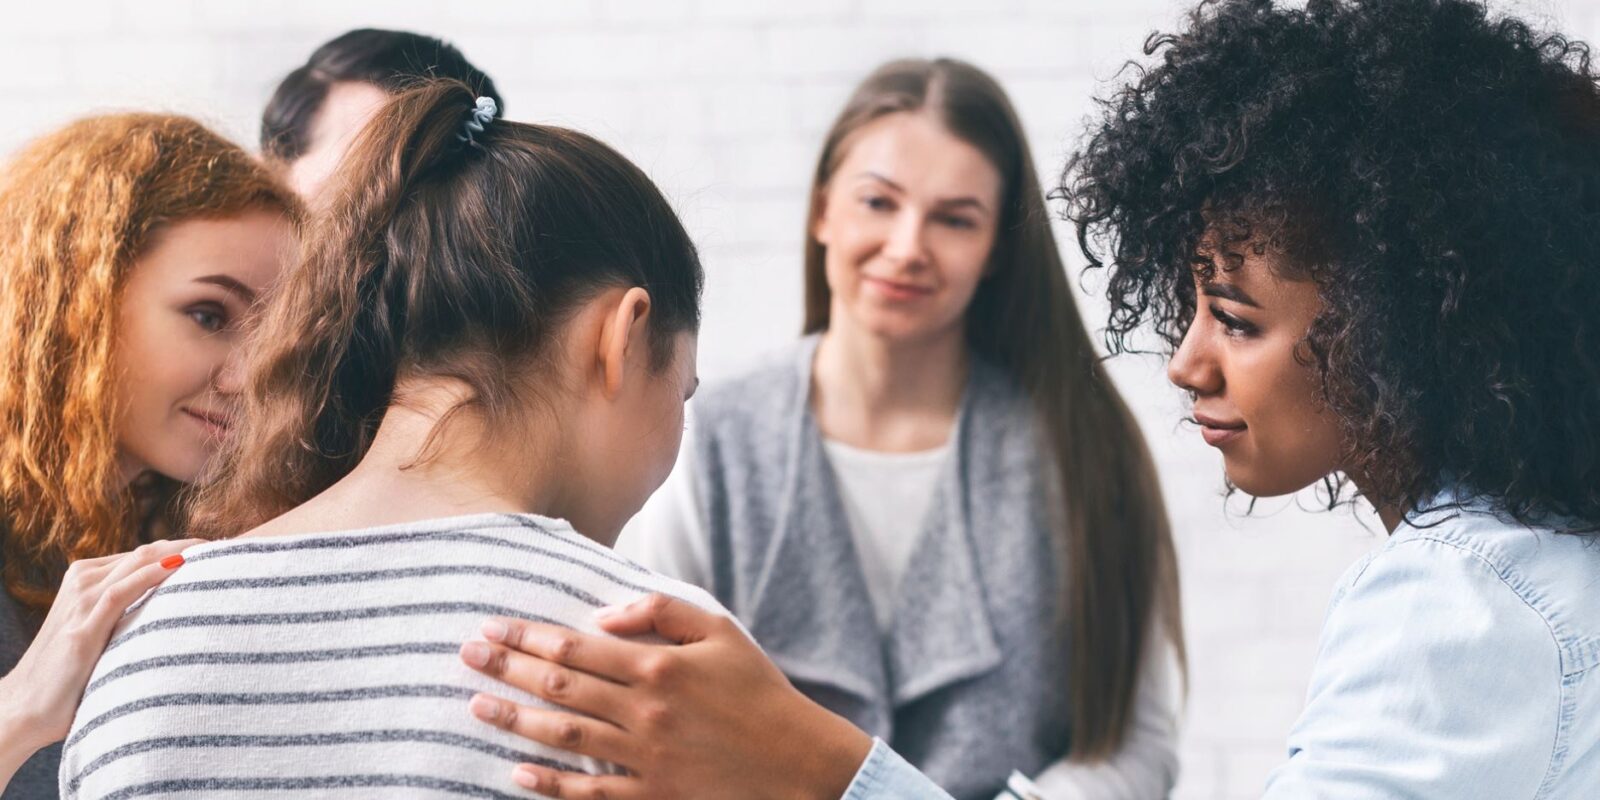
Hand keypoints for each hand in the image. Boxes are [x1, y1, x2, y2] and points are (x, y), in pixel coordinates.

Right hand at [0, 539, 198, 754]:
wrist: (23, 707)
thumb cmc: (67, 675)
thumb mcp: (100, 633)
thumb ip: (126, 614)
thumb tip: (174, 610)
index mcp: (86, 579)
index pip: (143, 555)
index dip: (180, 549)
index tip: (217, 550)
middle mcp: (82, 582)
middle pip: (145, 553)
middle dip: (187, 546)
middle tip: (225, 546)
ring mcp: (80, 602)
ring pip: (137, 563)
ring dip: (178, 554)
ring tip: (214, 551)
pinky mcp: (82, 627)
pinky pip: (122, 591)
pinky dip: (152, 576)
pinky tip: (179, 568)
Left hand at [459, 594, 873, 799]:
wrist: (798, 762)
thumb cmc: (759, 691)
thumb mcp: (721, 632)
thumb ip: (661, 611)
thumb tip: (603, 614)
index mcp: (658, 666)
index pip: (576, 647)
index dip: (527, 637)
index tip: (492, 627)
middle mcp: (644, 710)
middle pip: (559, 687)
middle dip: (506, 669)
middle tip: (466, 655)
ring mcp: (644, 757)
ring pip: (564, 736)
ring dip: (514, 720)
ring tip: (476, 707)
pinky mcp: (652, 796)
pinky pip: (589, 792)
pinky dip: (549, 785)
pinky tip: (517, 773)